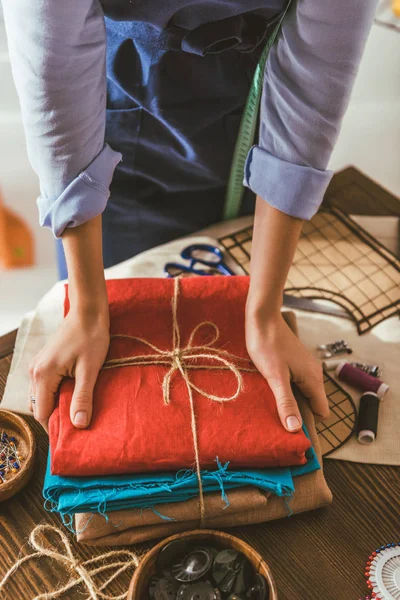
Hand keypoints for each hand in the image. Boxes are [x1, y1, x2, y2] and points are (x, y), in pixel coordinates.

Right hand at [28, 307, 109, 431]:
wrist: (88, 312)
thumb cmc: (91, 337)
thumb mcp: (90, 370)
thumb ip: (82, 397)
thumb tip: (79, 425)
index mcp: (42, 375)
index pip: (43, 414)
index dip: (58, 426)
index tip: (76, 432)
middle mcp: (34, 372)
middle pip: (40, 407)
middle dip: (57, 416)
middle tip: (80, 418)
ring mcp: (37, 365)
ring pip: (41, 397)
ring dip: (57, 403)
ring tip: (78, 404)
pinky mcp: (43, 361)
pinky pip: (44, 386)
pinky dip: (56, 392)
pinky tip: (73, 390)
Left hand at [246, 309, 329, 431]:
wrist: (262, 318)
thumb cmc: (267, 345)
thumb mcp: (275, 378)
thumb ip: (286, 403)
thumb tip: (295, 429)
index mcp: (313, 379)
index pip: (322, 412)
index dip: (308, 422)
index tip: (288, 425)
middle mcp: (314, 373)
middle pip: (312, 403)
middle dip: (297, 411)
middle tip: (276, 412)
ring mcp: (306, 366)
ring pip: (304, 393)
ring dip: (290, 399)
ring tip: (272, 397)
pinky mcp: (296, 362)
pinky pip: (297, 382)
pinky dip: (287, 388)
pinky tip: (272, 384)